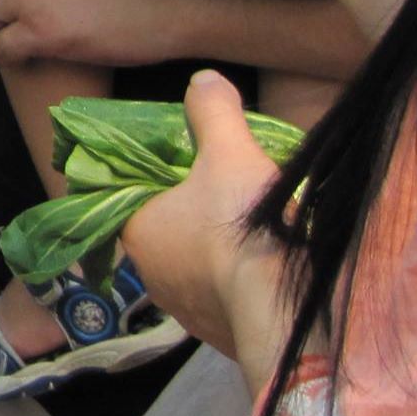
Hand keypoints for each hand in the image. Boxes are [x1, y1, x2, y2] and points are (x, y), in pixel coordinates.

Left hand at [121, 71, 290, 361]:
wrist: (282, 313)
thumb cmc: (240, 228)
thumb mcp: (229, 153)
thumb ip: (213, 113)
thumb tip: (204, 80)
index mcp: (136, 232)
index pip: (134, 200)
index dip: (159, 182)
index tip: (188, 171)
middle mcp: (151, 276)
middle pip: (170, 233)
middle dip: (197, 216)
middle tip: (230, 194)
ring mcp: (188, 311)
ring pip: (199, 270)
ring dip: (223, 252)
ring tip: (258, 230)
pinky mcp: (224, 336)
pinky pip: (229, 300)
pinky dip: (245, 283)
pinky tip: (271, 268)